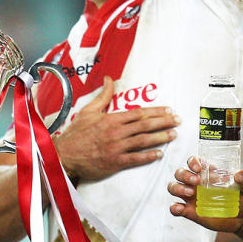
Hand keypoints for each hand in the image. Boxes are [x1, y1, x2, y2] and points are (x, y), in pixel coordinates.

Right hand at [53, 76, 179, 181]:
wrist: (64, 155)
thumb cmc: (76, 134)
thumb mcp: (88, 111)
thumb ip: (102, 96)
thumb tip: (109, 79)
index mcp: (111, 119)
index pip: (139, 113)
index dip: (156, 111)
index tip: (168, 110)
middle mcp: (116, 132)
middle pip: (145, 125)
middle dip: (164, 122)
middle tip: (178, 120)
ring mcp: (116, 147)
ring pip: (144, 141)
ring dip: (161, 137)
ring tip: (173, 134)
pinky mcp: (115, 162)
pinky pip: (136, 159)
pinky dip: (149, 156)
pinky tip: (159, 153)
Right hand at [168, 156, 242, 238]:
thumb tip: (239, 175)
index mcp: (208, 171)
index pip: (193, 161)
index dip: (192, 162)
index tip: (198, 168)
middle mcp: (196, 182)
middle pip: (180, 173)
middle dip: (184, 174)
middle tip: (196, 181)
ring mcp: (191, 197)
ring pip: (173, 187)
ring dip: (177, 187)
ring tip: (190, 193)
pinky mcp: (190, 212)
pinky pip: (176, 208)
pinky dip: (174, 208)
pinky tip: (179, 209)